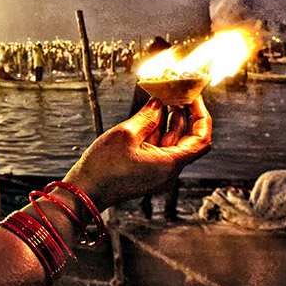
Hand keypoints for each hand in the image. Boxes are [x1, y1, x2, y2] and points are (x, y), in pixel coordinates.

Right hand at [64, 96, 211, 210]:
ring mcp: (157, 173)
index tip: (193, 98)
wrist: (85, 192)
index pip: (201, 139)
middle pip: (187, 139)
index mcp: (170, 164)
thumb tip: (158, 104)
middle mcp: (168, 171)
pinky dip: (156, 132)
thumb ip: (147, 117)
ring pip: (171, 143)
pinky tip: (149, 116)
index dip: (200, 115)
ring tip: (161, 99)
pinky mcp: (146, 172)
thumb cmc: (103, 167)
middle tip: (176, 93)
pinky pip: (158, 149)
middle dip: (184, 115)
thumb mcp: (125, 134)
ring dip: (168, 121)